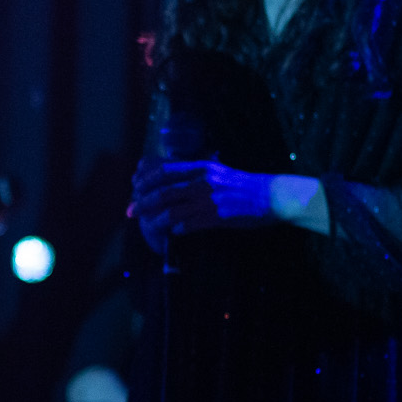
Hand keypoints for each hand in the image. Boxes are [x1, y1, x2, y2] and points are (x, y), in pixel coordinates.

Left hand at [129, 158, 274, 251]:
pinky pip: (188, 225)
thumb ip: (197, 172)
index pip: (164, 170)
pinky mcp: (217, 217)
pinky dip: (176, 230)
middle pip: (162, 192)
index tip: (133, 187)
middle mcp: (202, 181)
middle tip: (129, 211)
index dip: (145, 179)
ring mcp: (209, 200)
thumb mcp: (219, 170)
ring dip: (155, 220)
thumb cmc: (244, 184)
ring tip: (146, 226)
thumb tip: (175, 176)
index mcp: (201, 167)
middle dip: (142, 202)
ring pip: (171, 211)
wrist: (271, 196)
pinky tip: (171, 235)